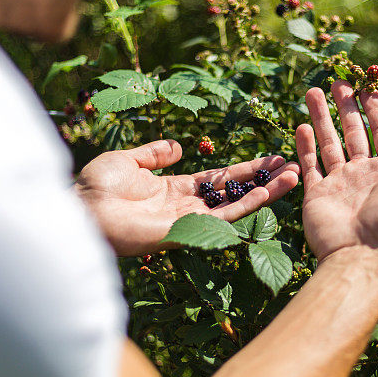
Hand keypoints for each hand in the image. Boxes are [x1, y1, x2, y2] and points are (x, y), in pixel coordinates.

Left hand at [76, 140, 299, 255]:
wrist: (83, 209)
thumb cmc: (97, 187)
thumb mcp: (128, 160)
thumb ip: (154, 153)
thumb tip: (178, 146)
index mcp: (175, 189)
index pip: (220, 178)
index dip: (245, 168)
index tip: (270, 158)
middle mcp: (189, 206)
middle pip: (236, 190)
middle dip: (264, 179)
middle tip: (292, 166)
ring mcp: (191, 219)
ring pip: (238, 204)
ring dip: (267, 191)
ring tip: (294, 176)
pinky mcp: (190, 230)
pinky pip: (227, 217)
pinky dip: (250, 204)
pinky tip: (270, 191)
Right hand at [296, 81, 377, 261]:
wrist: (360, 254)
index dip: (374, 108)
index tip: (366, 86)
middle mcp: (364, 173)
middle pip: (353, 132)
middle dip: (344, 106)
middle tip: (336, 81)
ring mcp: (339, 183)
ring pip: (329, 143)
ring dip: (321, 118)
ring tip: (311, 92)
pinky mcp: (317, 194)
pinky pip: (311, 165)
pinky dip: (306, 146)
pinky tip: (301, 126)